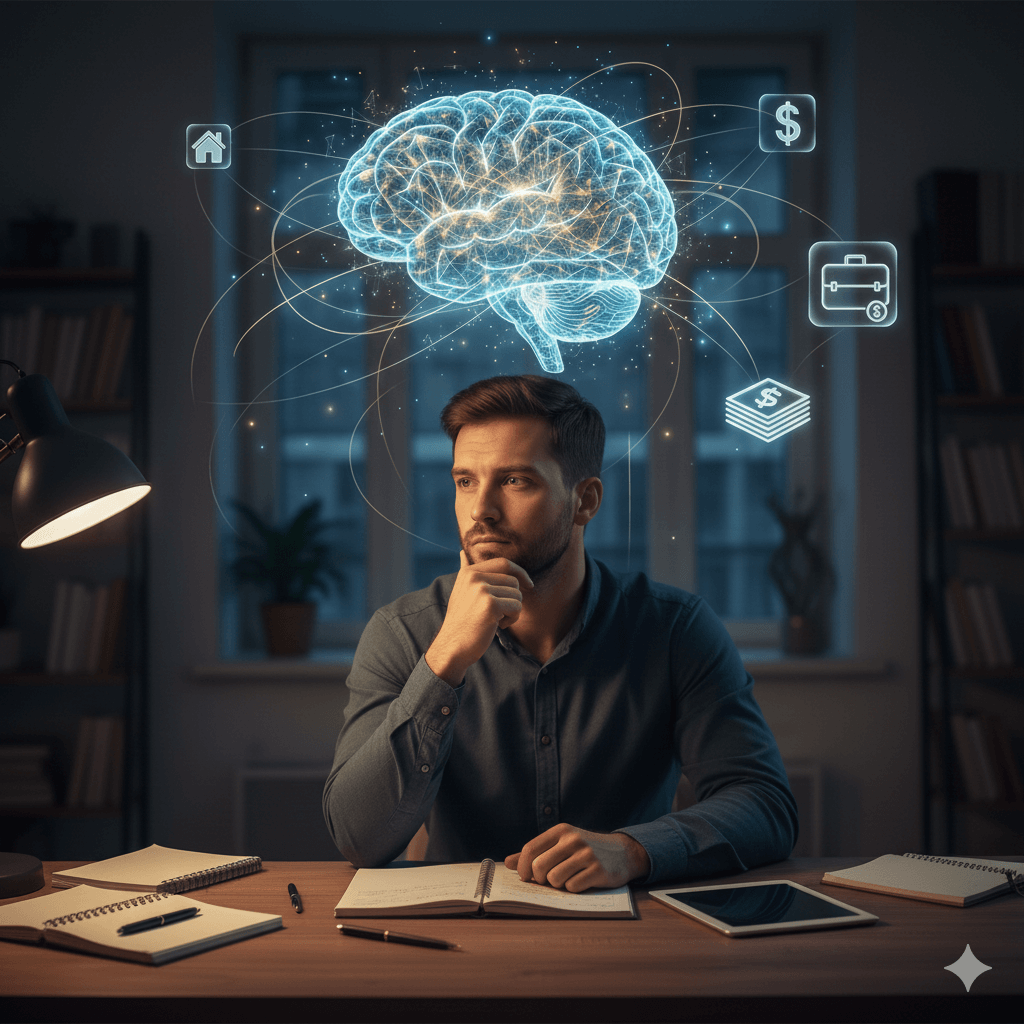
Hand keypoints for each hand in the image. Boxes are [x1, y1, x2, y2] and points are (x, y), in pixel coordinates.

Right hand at [425, 550, 533, 684]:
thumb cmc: (461, 621)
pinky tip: (497, 625)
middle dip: (514, 599)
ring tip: (496, 620)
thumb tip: (462, 553)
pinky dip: (512, 619)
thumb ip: (465, 571)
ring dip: (513, 611)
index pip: (504, 563)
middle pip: (514, 581)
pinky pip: (517, 607)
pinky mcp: (490, 605)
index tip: (529, 585)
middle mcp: (474, 577)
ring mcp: (482, 590)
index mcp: (469, 572)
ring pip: (517, 595)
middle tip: (501, 614)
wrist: (452, 646)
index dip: (520, 573)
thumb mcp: (460, 591)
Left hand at [504, 823, 650, 891]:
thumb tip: (508, 863)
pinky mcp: (598, 870)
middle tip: (548, 881)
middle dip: (540, 879)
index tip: (526, 878)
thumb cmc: (584, 849)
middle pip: (539, 867)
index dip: (523, 867)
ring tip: (567, 879)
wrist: (622, 853)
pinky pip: (572, 887)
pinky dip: (573, 889)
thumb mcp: (561, 844)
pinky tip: (581, 881)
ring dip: (557, 885)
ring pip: (554, 879)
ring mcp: (586, 854)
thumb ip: (535, 853)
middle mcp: (572, 839)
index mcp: (560, 831)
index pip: (530, 849)